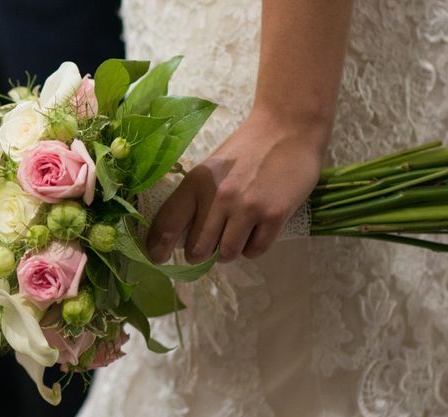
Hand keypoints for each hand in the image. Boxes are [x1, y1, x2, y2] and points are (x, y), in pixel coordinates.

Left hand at [146, 108, 326, 263]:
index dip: (158, 246)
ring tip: (237, 234)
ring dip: (229, 251)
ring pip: (227, 254)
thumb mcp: (213, 168)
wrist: (288, 127)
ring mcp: (247, 208)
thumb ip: (198, 198)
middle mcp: (218, 197)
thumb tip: (185, 236)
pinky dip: (253, 247)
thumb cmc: (248, 147)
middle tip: (209, 246)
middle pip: (197, 249)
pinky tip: (257, 231)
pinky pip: (255, 250)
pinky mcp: (274, 216)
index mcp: (197, 182)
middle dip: (201, 253)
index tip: (158, 258)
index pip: (168, 223)